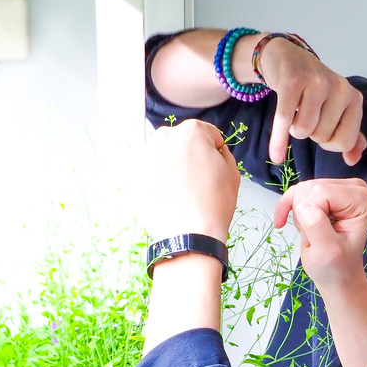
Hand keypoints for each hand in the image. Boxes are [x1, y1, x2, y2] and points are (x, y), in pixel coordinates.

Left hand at [147, 120, 241, 241]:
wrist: (189, 236)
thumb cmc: (213, 205)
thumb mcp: (232, 172)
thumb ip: (222, 152)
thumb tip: (212, 151)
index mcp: (191, 131)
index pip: (208, 134)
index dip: (214, 152)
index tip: (213, 168)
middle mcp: (164, 138)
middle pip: (182, 142)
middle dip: (189, 156)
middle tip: (197, 181)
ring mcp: (145, 156)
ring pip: (164, 157)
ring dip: (172, 168)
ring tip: (182, 192)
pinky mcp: (133, 176)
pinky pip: (150, 173)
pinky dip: (158, 182)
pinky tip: (168, 198)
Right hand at [258, 38, 366, 166]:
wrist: (287, 57)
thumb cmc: (314, 88)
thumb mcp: (337, 108)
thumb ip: (349, 134)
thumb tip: (353, 160)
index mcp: (353, 97)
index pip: (345, 141)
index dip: (329, 143)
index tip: (322, 129)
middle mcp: (339, 88)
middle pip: (321, 137)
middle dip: (310, 133)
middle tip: (306, 115)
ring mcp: (316, 82)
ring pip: (303, 130)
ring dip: (294, 129)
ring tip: (295, 113)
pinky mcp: (292, 81)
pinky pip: (284, 120)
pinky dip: (278, 141)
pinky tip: (276, 156)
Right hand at [274, 179, 366, 291]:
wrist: (336, 273)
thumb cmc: (337, 265)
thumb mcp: (328, 251)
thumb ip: (317, 227)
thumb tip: (303, 205)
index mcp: (361, 199)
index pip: (322, 192)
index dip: (311, 215)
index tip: (318, 237)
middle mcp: (352, 188)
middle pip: (310, 188)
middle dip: (303, 215)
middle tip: (313, 237)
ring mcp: (336, 188)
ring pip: (300, 190)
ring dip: (298, 215)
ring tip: (310, 234)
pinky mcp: (321, 191)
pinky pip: (294, 191)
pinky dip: (285, 207)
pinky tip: (281, 222)